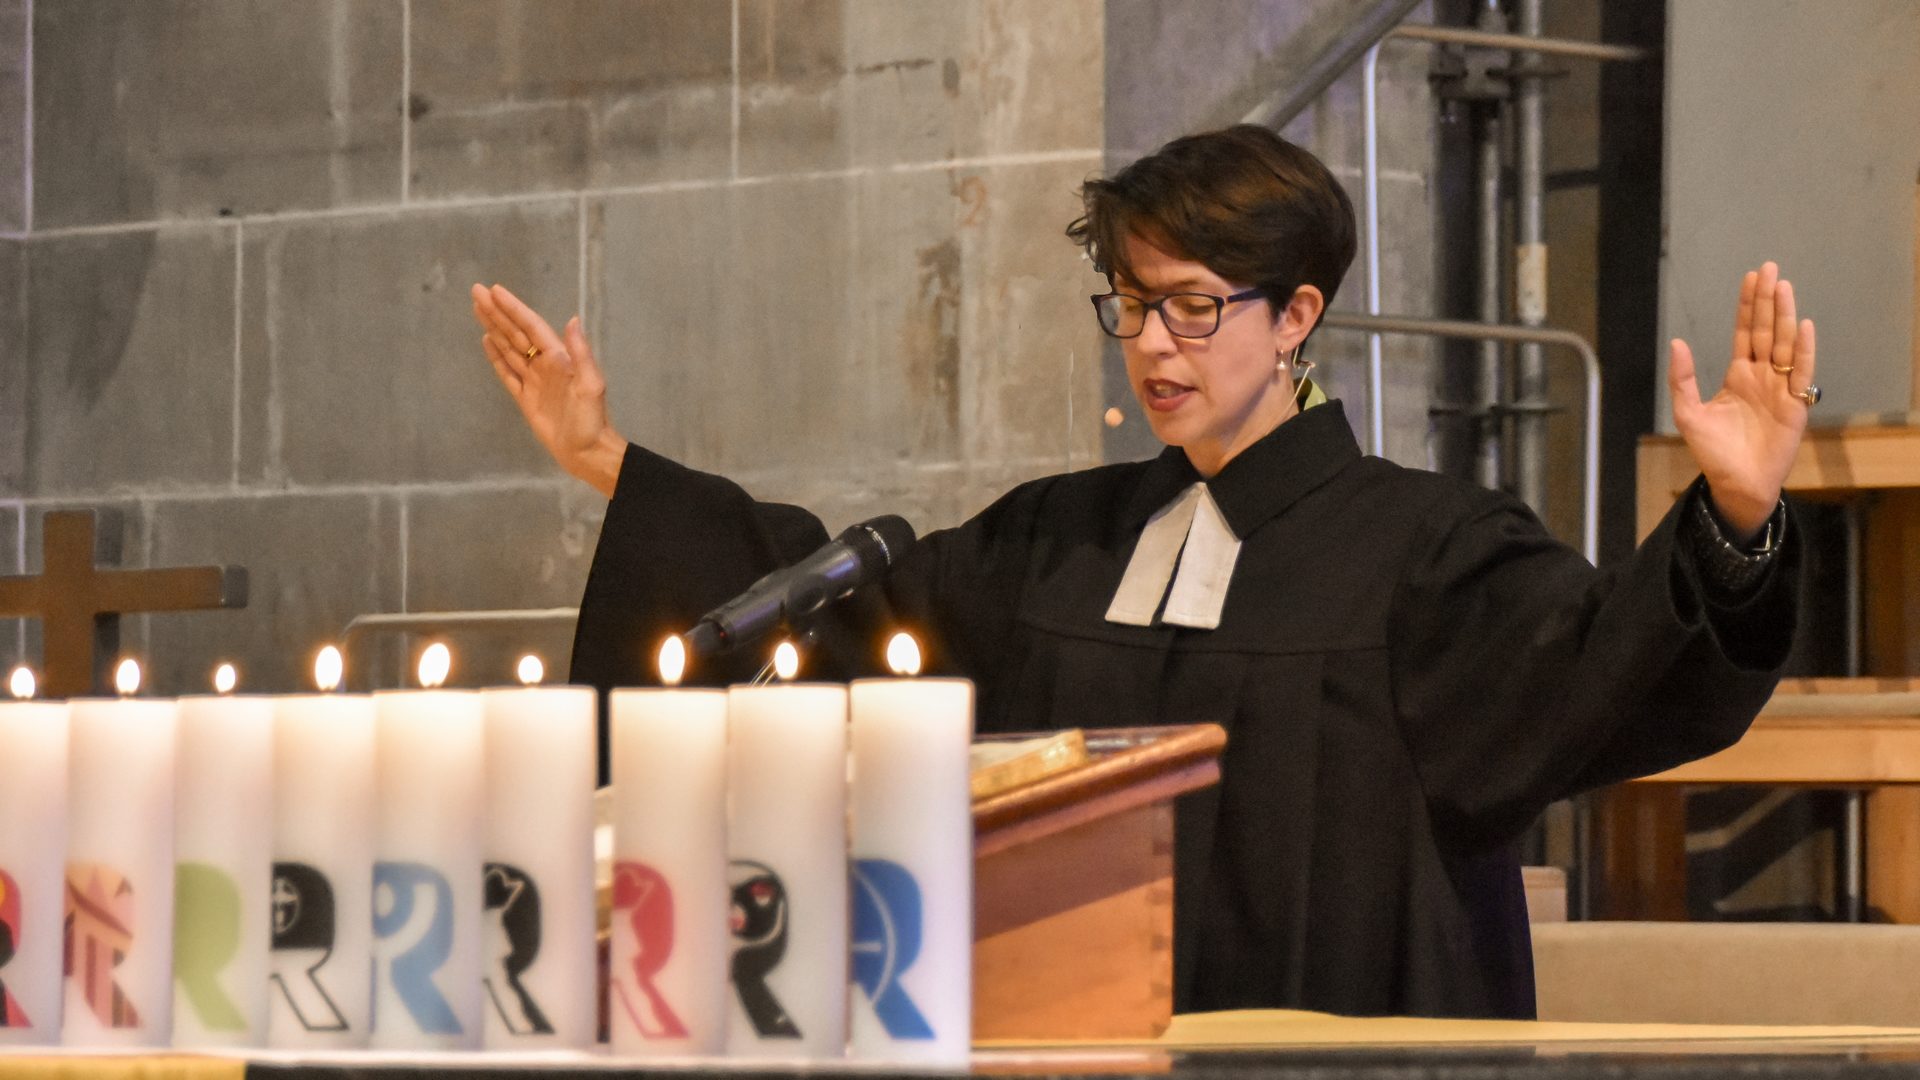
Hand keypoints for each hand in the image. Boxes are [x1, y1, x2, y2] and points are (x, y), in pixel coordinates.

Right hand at [470, 283, 625, 497]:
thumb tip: (572, 320)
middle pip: (516, 333)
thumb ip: (581, 354)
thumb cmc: (592, 421)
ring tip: (477, 309)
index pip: (531, 327)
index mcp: (560, 358)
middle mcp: (545, 365)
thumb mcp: (591, 386)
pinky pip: (507, 373)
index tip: (494, 291)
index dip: (513, 309)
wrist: (587, 452)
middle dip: (497, 312)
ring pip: (509, 348)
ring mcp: (534, 380)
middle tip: (476, 291)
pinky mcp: (525, 398)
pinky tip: (487, 341)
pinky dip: (496, 357)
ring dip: (494, 328)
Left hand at [1667, 261, 1816, 541]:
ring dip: (1785, 316)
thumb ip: (1682, 378)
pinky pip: (1801, 373)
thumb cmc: (1714, 453)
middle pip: (1767, 330)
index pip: (1745, 332)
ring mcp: (1781, 389)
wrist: (1736, 485)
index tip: (1751, 277)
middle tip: (1770, 269)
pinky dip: (1804, 350)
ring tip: (1784, 287)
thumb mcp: (1689, 413)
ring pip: (1784, 344)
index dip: (1748, 305)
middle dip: (1768, 300)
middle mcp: (1762, 377)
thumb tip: (1676, 342)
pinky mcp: (1795, 406)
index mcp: (1738, 375)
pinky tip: (1803, 326)